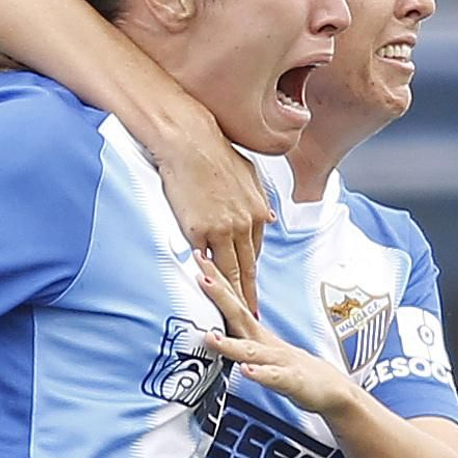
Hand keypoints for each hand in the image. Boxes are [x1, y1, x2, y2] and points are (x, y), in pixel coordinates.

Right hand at [149, 117, 271, 315]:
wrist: (189, 140)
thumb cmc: (214, 151)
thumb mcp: (249, 173)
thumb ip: (260, 199)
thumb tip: (268, 218)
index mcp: (258, 211)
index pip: (256, 252)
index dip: (254, 275)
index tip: (254, 290)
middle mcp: (244, 223)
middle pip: (247, 268)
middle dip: (249, 295)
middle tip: (252, 317)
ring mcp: (222, 229)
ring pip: (229, 271)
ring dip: (232, 295)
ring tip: (232, 314)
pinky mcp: (198, 230)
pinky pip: (203, 260)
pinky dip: (206, 278)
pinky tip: (206, 293)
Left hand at [200, 267, 357, 420]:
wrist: (329, 388)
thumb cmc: (291, 368)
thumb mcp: (260, 348)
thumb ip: (239, 333)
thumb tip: (214, 319)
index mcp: (255, 333)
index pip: (233, 301)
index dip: (216, 280)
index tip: (199, 257)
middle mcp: (265, 342)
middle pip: (240, 315)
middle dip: (220, 295)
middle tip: (201, 275)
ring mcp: (278, 360)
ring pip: (251, 350)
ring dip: (230, 343)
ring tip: (210, 336)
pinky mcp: (290, 380)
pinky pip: (273, 377)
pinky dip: (260, 374)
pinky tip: (246, 371)